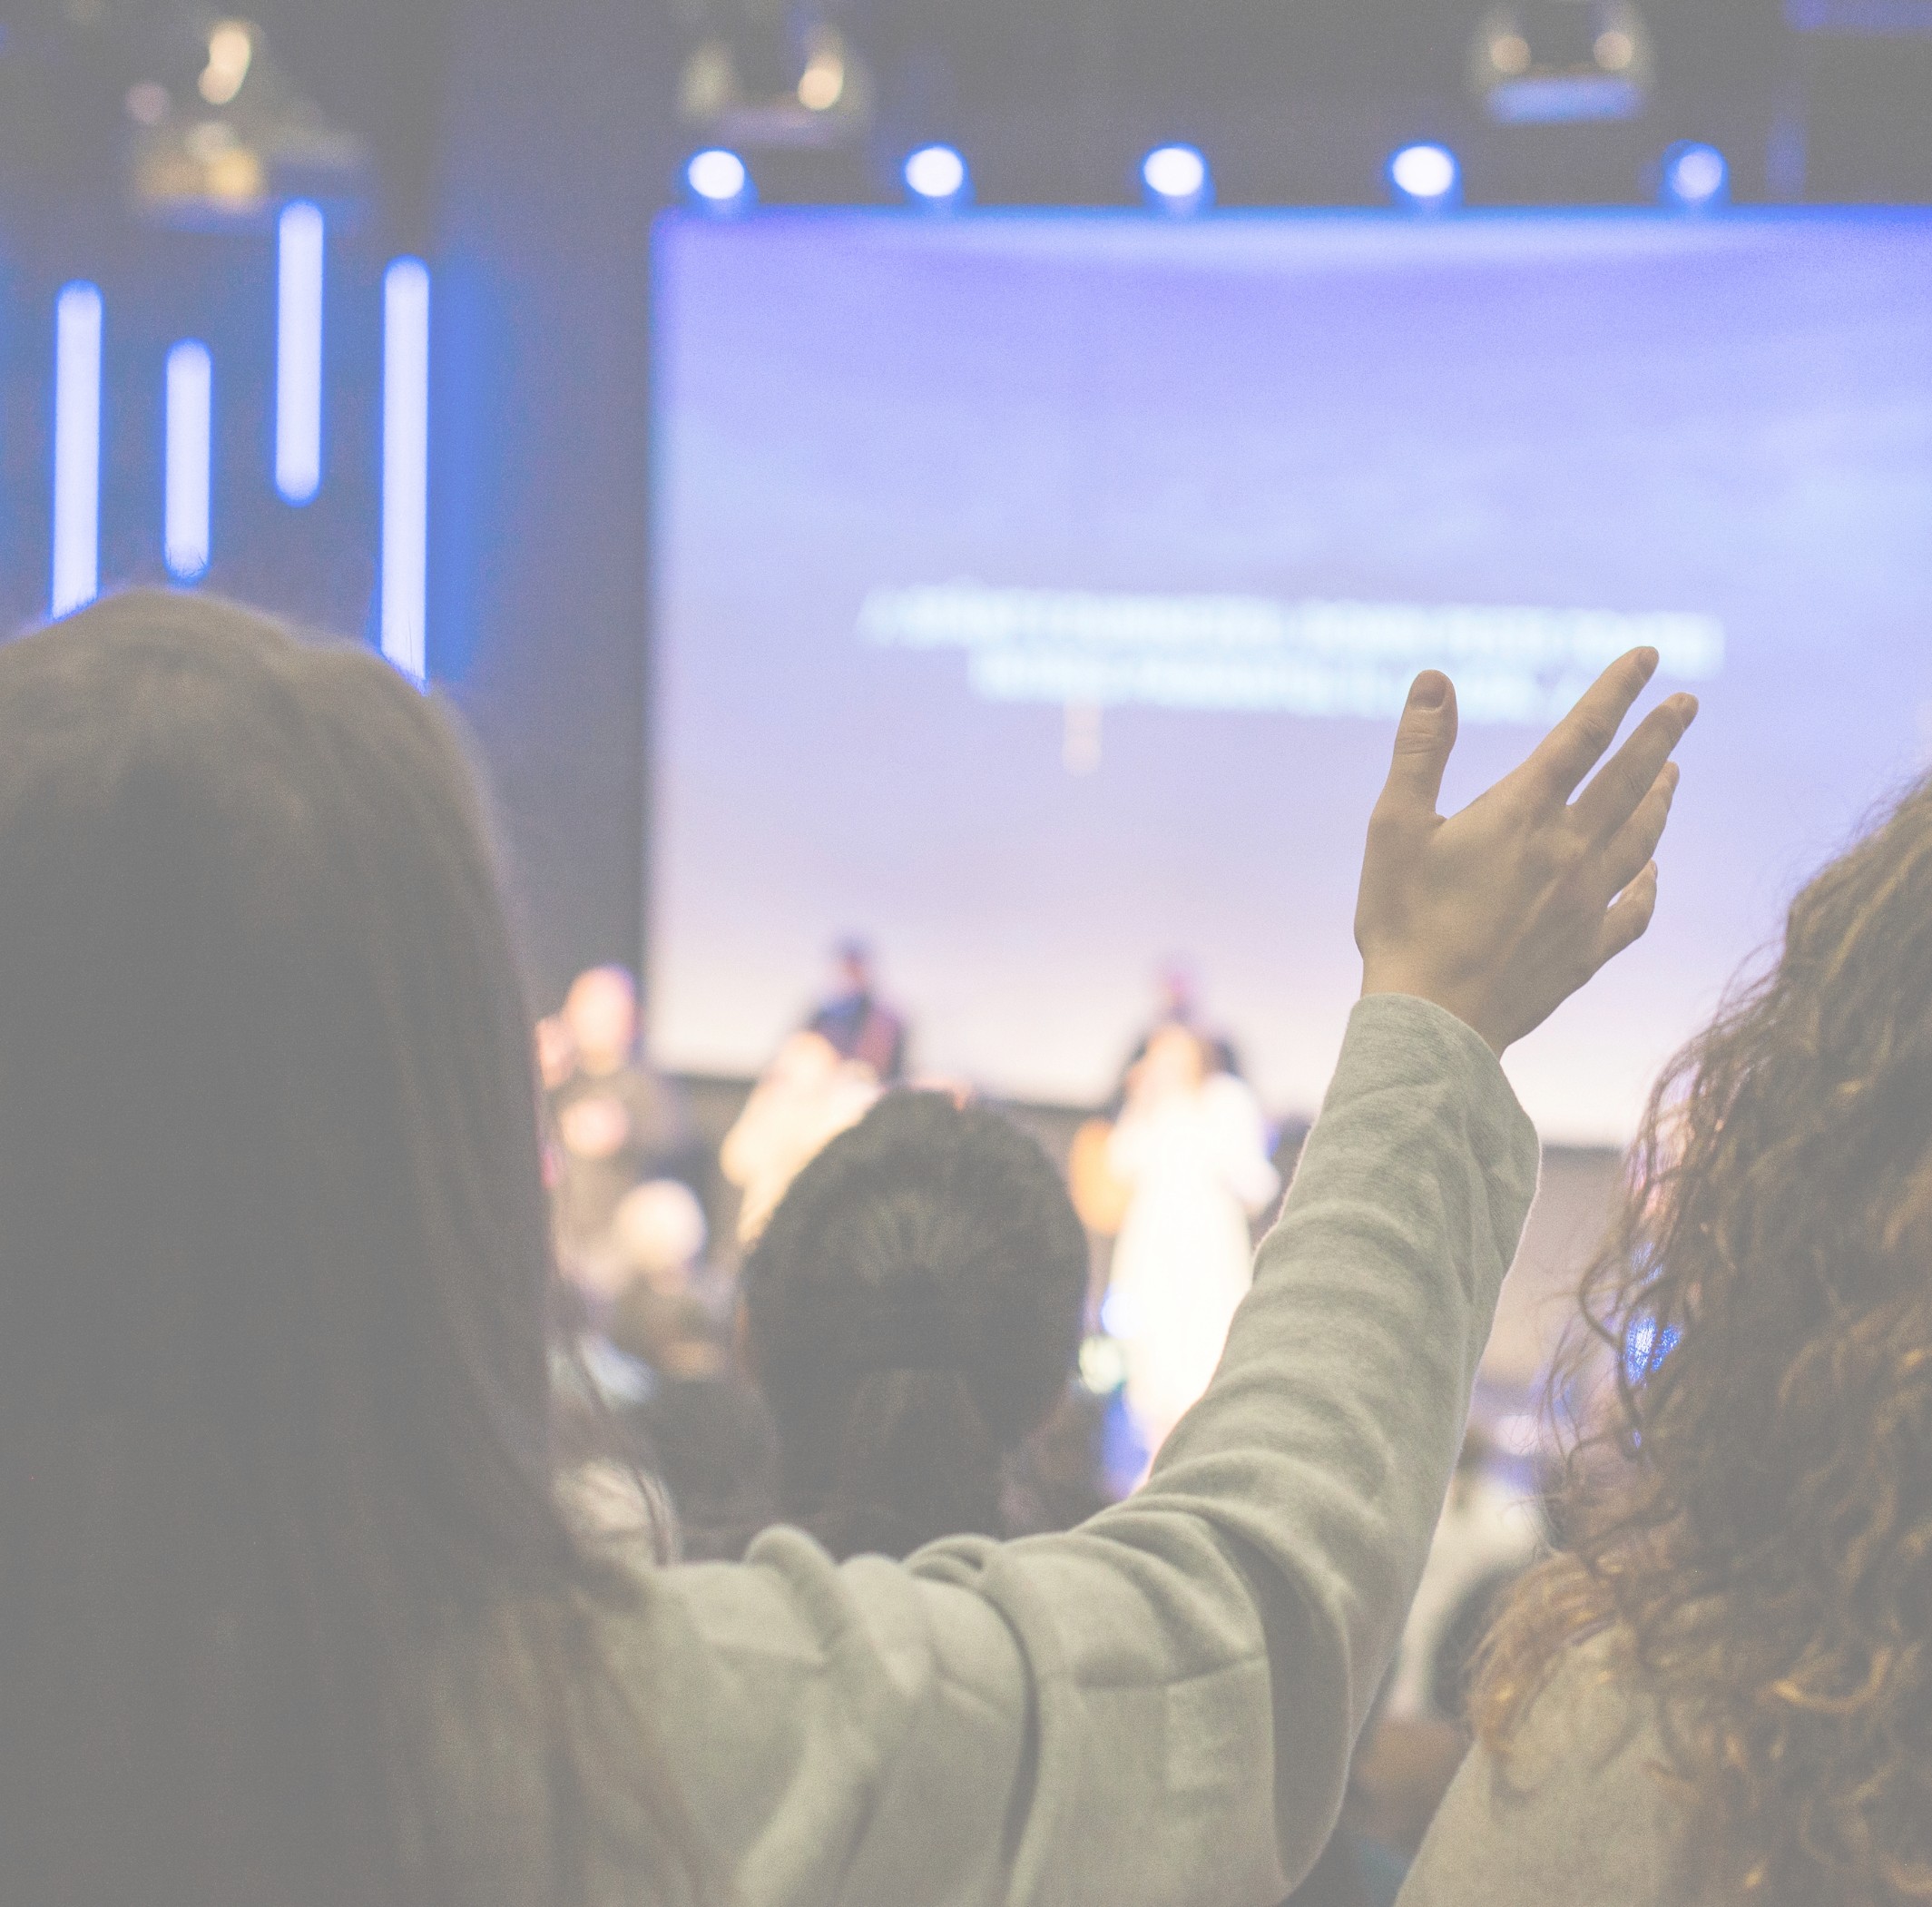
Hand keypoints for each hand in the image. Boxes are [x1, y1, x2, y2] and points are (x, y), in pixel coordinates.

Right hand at [1354, 648, 1696, 1053]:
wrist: (1432, 1022)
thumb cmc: (1402, 921)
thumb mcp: (1393, 827)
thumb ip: (1419, 750)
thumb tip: (1434, 678)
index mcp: (1522, 814)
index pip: (1583, 734)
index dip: (1617, 690)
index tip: (1648, 655)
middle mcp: (1568, 851)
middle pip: (1630, 780)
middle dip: (1662, 736)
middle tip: (1688, 704)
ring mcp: (1586, 903)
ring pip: (1642, 838)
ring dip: (1661, 800)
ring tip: (1676, 774)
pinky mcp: (1587, 950)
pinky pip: (1635, 910)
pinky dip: (1650, 885)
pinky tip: (1655, 872)